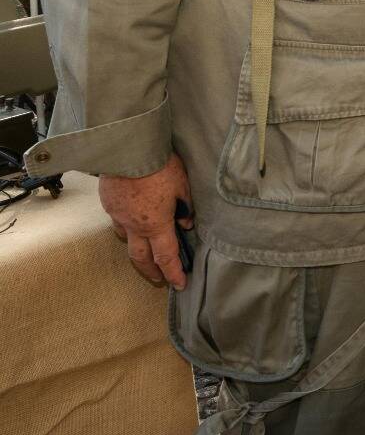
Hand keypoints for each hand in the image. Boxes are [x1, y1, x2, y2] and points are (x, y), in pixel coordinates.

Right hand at [98, 154, 193, 289]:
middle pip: (140, 257)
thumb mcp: (182, 186)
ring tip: (144, 251)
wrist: (127, 150)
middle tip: (159, 279)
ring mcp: (117, 215)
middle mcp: (133, 225)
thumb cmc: (159, 167)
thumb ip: (186, 208)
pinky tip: (131, 220)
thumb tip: (187, 224)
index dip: (173, 273)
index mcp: (155, 225)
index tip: (180, 284)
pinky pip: (116, 220)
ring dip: (135, 249)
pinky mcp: (107, 203)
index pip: (166, 256)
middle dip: (151, 271)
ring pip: (125, 239)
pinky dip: (125, 226)